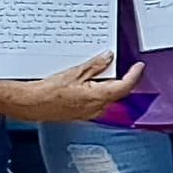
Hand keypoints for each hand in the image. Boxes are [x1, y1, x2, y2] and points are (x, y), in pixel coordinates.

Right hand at [19, 55, 145, 122]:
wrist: (33, 104)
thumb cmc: (49, 91)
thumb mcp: (75, 72)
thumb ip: (95, 66)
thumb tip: (108, 58)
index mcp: (97, 96)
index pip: (124, 86)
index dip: (134, 75)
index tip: (139, 66)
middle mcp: (97, 107)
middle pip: (117, 92)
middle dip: (121, 79)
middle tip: (123, 65)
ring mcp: (90, 112)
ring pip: (107, 97)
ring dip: (108, 85)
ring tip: (101, 71)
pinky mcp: (83, 114)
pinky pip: (97, 101)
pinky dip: (98, 91)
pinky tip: (90, 83)